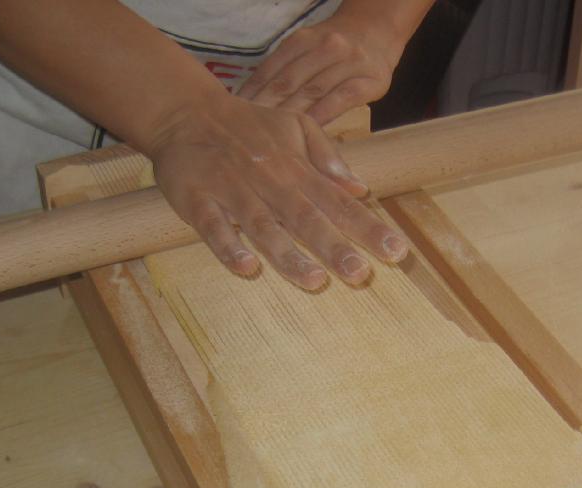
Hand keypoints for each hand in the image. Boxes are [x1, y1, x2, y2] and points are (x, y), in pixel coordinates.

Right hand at [148, 95, 407, 288]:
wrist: (185, 112)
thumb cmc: (248, 125)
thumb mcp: (295, 126)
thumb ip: (327, 158)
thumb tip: (360, 188)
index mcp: (297, 169)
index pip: (339, 203)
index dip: (368, 228)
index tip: (396, 253)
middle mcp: (270, 182)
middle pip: (306, 219)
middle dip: (335, 247)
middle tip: (360, 274)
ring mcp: (234, 192)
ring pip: (264, 227)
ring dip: (288, 255)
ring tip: (313, 281)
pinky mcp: (198, 200)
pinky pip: (214, 227)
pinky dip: (229, 247)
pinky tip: (247, 268)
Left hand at [237, 14, 406, 123]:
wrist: (378, 31)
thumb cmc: (336, 49)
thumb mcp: (308, 48)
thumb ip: (284, 69)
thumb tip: (250, 101)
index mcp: (302, 40)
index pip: (271, 70)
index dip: (252, 94)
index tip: (235, 116)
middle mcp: (325, 47)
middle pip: (289, 82)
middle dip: (266, 109)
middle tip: (249, 134)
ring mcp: (349, 62)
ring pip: (314, 92)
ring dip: (291, 117)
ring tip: (274, 140)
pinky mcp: (370, 80)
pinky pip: (342, 99)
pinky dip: (324, 115)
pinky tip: (310, 133)